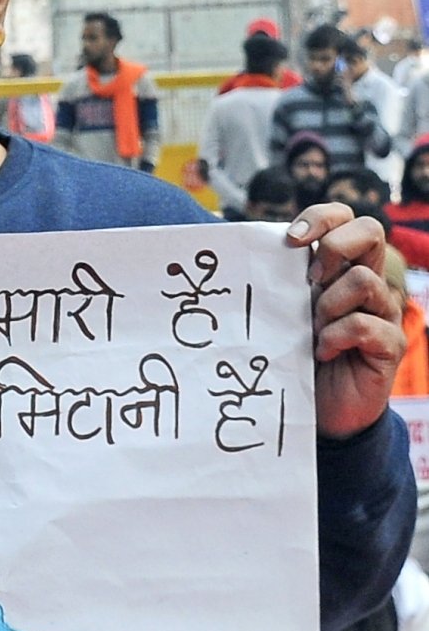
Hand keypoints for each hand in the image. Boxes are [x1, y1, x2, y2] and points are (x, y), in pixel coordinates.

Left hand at [285, 204, 403, 438]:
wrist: (321, 413)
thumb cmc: (298, 360)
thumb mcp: (284, 315)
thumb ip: (280, 285)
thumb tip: (242, 255)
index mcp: (341, 269)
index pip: (344, 218)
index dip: (320, 217)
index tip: (290, 240)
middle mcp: (367, 283)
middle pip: (370, 230)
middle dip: (334, 247)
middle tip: (309, 280)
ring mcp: (382, 312)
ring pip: (362, 279)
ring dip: (328, 304)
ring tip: (312, 332)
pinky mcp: (388, 343)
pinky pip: (362, 323)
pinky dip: (334, 337)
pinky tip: (321, 353)